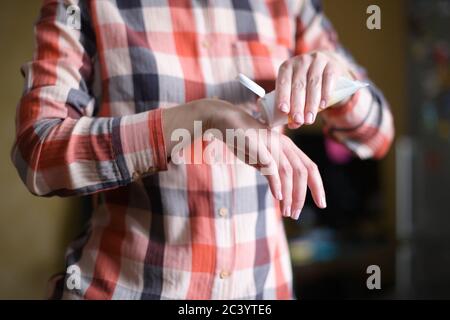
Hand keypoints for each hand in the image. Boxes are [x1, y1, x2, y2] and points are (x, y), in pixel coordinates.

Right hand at [162, 99, 326, 218]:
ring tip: (286, 211)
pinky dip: (276, 183)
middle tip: (295, 214)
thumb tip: (282, 194)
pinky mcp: (258, 146)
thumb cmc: (244, 141)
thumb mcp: (262, 159)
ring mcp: (271, 144)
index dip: (318, 187)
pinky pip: (271, 166)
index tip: (321, 204)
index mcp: (288, 148)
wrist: (226, 121)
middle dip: (302, 196)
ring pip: (289, 172)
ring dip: (289, 194)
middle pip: (303, 172)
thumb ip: (273, 172)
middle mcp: (284, 145)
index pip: (310, 167)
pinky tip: (277, 197)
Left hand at [275, 51, 351, 128]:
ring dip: (311, 104)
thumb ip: (293, 106)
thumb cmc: (305, 84)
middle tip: (298, 121)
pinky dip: (325, 94)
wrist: (326, 68)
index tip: (284, 111)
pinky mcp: (331, 65)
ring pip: (313, 85)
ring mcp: (317, 61)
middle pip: (298, 86)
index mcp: (286, 67)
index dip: (283, 96)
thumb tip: (293, 125)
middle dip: (298, 106)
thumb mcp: (296, 92)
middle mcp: (301, 61)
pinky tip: (323, 106)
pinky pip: (328, 80)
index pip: (283, 82)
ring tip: (309, 119)